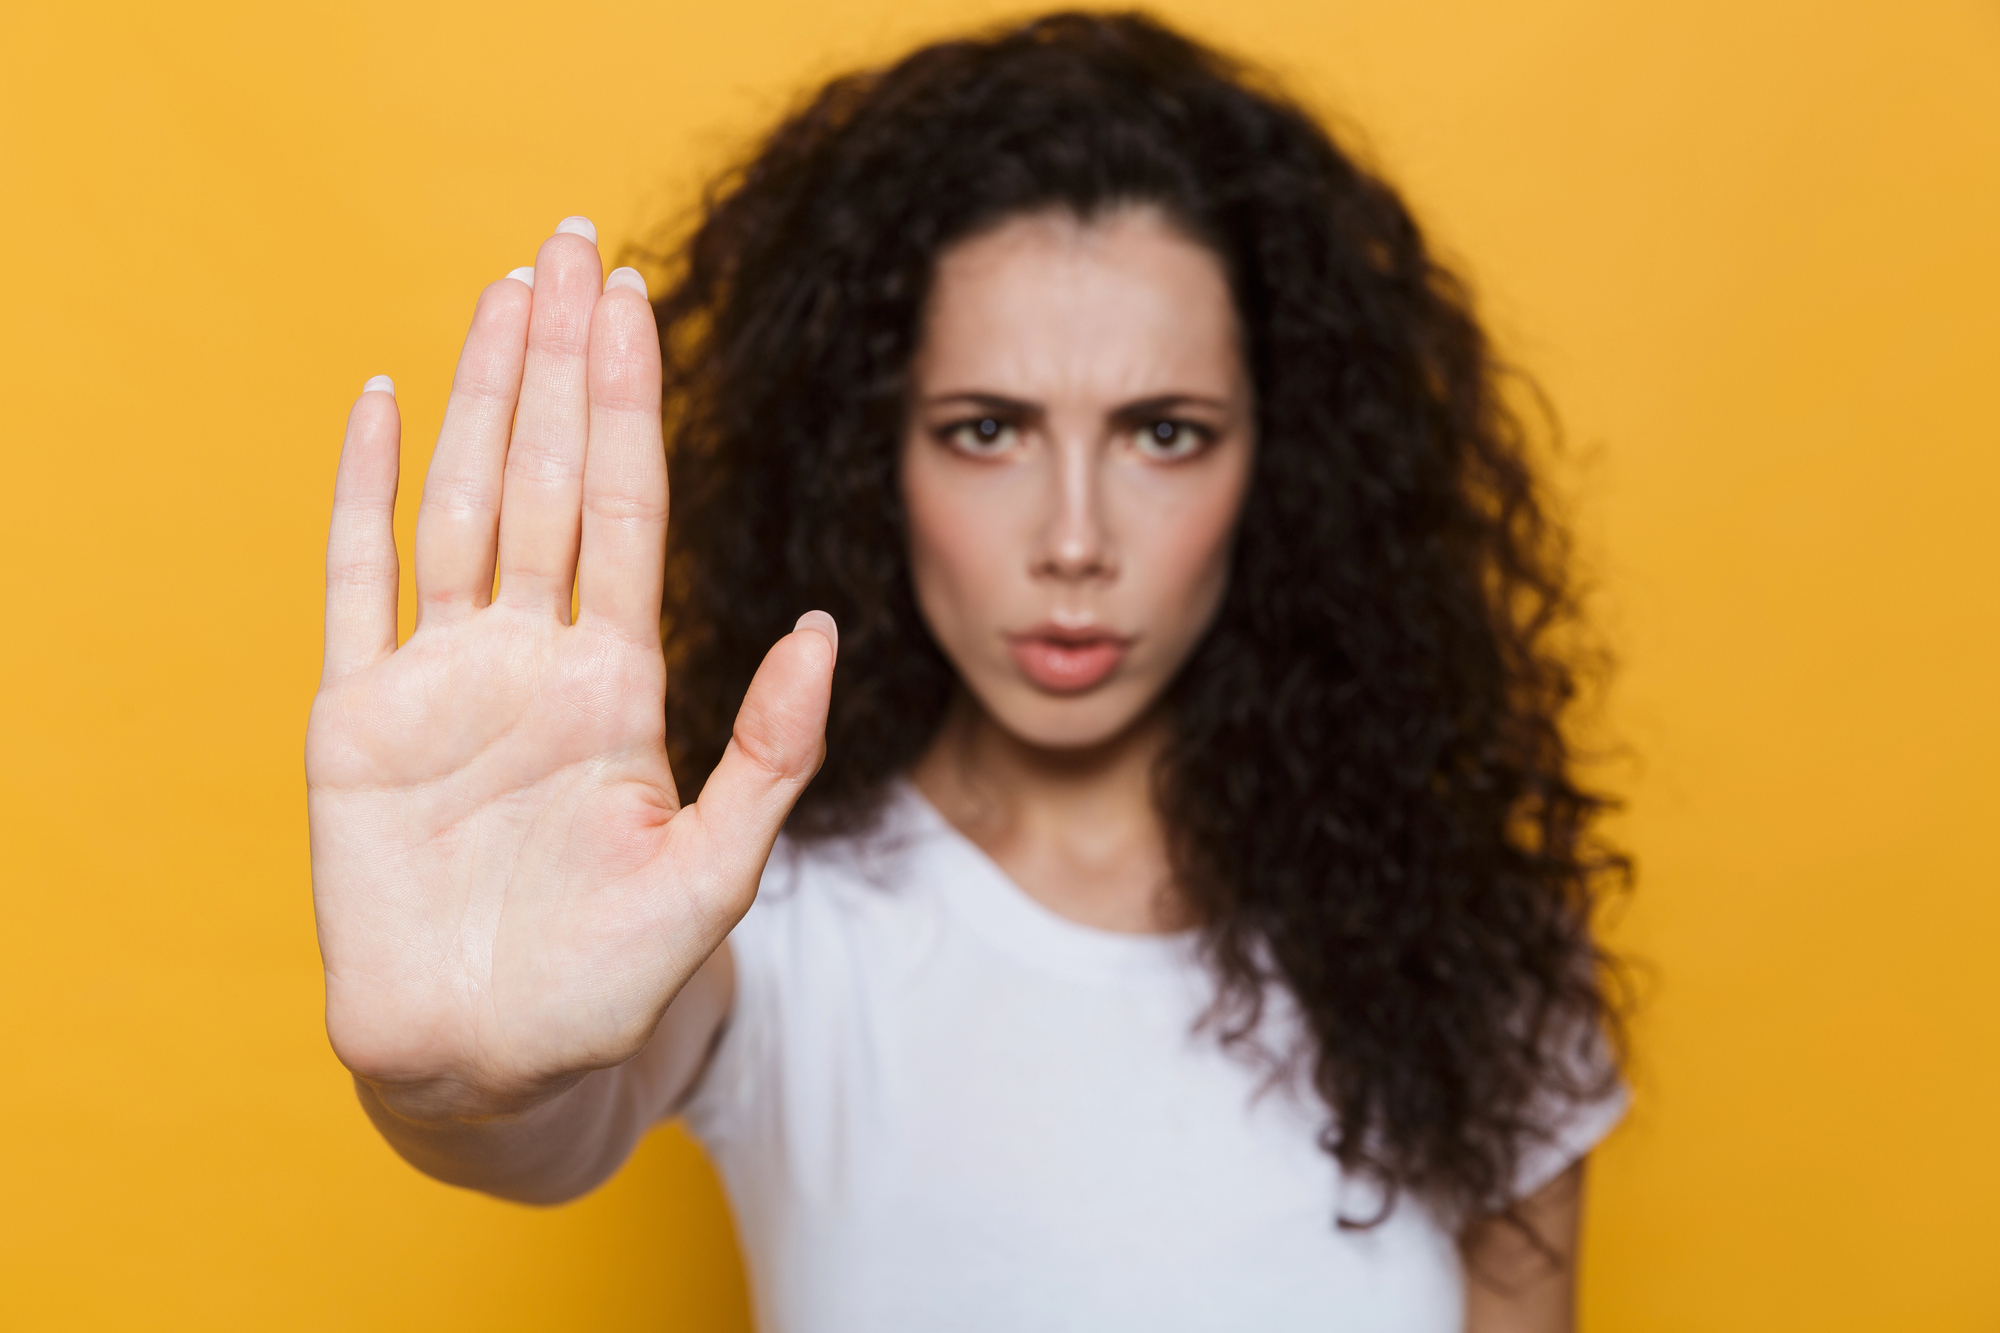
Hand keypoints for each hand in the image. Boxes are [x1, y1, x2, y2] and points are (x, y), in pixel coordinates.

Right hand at [306, 220, 833, 1121]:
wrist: (497, 1061)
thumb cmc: (609, 980)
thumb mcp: (716, 867)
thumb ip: (770, 750)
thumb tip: (820, 624)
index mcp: (615, 680)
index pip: (627, 511)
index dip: (631, 408)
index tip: (636, 307)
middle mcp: (530, 658)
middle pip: (548, 479)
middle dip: (561, 364)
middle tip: (574, 242)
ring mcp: (442, 680)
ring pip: (465, 505)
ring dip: (482, 398)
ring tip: (503, 290)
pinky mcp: (358, 721)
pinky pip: (357, 585)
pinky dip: (367, 493)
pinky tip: (386, 403)